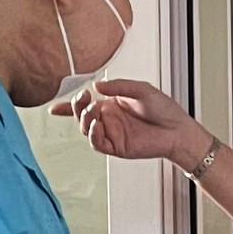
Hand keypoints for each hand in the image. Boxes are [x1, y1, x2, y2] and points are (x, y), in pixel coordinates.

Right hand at [53, 79, 206, 165]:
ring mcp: (112, 134)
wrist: (178, 129)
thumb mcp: (141, 90)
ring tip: (95, 110)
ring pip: (86, 130)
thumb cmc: (164, 109)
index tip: (54, 107)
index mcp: (112, 105)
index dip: (68, 107)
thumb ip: (119, 87)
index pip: (85, 106)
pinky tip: (97, 126)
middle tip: (85, 98)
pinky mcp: (117, 147)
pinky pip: (97, 143)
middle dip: (77, 107)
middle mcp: (109, 120)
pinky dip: (93, 134)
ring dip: (85, 120)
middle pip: (82, 116)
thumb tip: (97, 86)